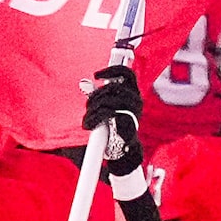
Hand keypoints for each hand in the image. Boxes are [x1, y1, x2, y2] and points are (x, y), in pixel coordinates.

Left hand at [81, 63, 144, 178]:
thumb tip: (85, 83)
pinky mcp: (127, 122)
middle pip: (112, 87)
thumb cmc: (114, 127)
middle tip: (88, 105)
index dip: (112, 70)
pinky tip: (89, 124)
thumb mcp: (108, 108)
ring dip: (92, 108)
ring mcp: (133, 111)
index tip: (96, 75)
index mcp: (132, 93)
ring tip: (87, 119)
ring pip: (107, 100)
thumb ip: (100, 95)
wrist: (123, 150)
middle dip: (95, 95)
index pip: (126, 73)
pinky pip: (106, 113)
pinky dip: (93, 118)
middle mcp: (136, 99)